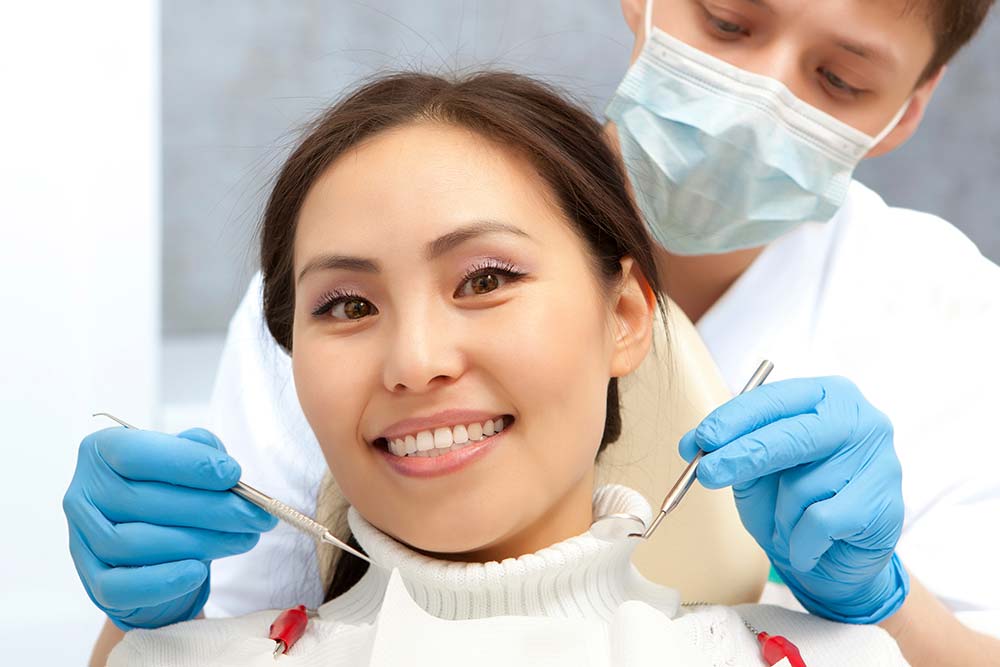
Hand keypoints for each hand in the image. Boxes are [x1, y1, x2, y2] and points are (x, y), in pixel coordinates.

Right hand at [63, 427, 276, 629]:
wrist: (152, 547)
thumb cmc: (169, 493)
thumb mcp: (184, 461)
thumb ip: (199, 450)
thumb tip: (222, 465)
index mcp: (102, 451)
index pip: (138, 454)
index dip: (189, 464)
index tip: (234, 475)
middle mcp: (83, 493)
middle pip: (145, 503)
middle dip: (213, 509)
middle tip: (256, 515)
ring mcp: (82, 539)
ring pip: (137, 544)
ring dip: (201, 543)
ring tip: (244, 539)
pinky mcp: (92, 580)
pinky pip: (122, 587)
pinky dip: (162, 582)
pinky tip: (198, 571)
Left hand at [680, 376, 908, 623]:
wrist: (836, 561)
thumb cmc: (795, 505)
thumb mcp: (758, 471)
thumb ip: (734, 451)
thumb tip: (693, 445)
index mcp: (827, 396)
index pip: (775, 399)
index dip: (734, 419)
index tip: (701, 439)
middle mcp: (860, 420)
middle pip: (793, 435)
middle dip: (743, 455)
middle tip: (705, 474)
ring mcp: (881, 461)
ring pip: (804, 486)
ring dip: (780, 515)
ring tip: (787, 525)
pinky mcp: (886, 505)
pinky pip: (821, 522)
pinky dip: (800, 542)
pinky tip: (805, 547)